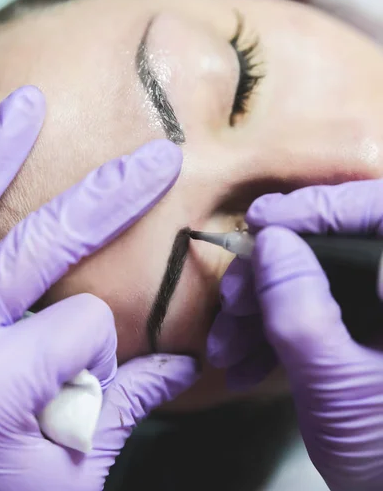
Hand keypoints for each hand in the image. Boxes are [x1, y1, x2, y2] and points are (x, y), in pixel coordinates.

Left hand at [0, 87, 197, 490]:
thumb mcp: (67, 475)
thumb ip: (124, 408)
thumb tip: (183, 365)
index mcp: (0, 388)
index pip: (88, 323)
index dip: (98, 351)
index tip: (78, 391)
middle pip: (44, 242)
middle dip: (112, 196)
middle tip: (158, 162)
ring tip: (24, 109)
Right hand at [212, 179, 382, 490]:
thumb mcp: (334, 385)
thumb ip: (298, 308)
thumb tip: (270, 240)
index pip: (376, 211)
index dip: (316, 207)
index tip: (259, 221)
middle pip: (336, 247)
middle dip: (273, 272)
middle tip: (231, 299)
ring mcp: (382, 310)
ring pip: (321, 281)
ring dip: (265, 307)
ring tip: (226, 346)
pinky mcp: (367, 331)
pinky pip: (322, 311)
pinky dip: (280, 330)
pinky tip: (247, 362)